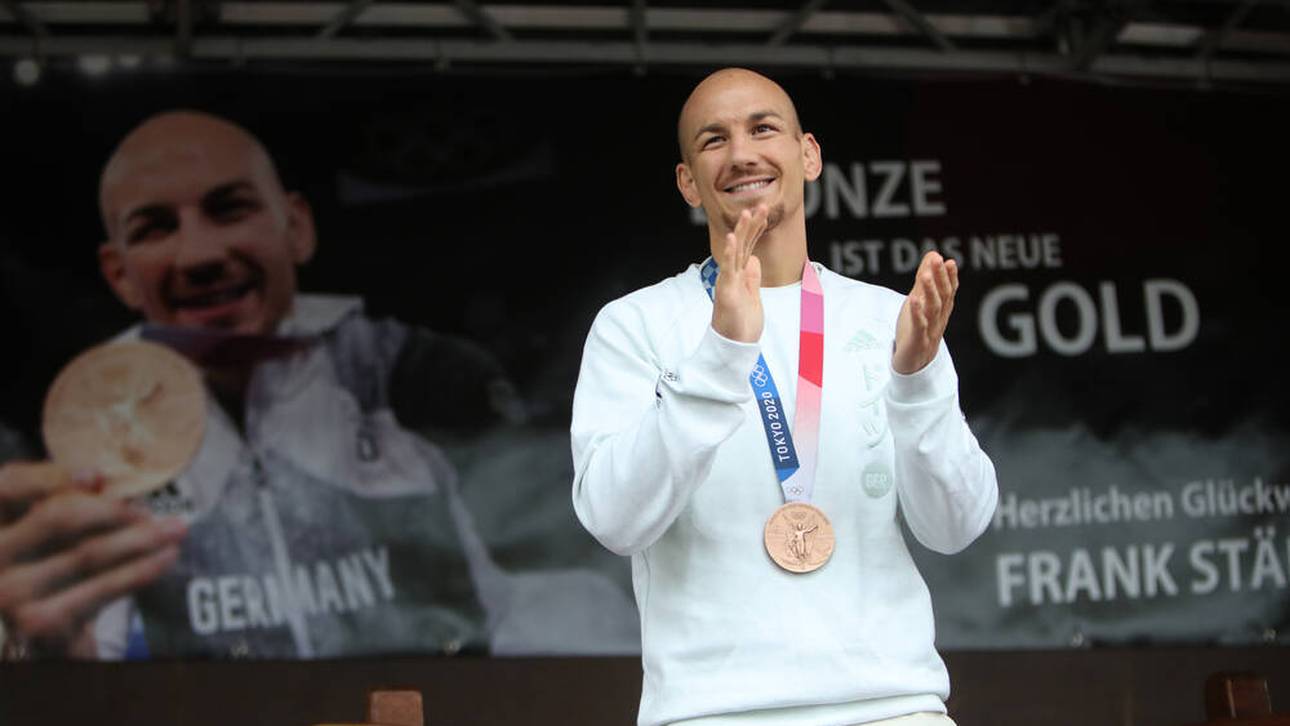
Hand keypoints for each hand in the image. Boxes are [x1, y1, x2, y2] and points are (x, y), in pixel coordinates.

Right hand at [0, 461, 185, 657]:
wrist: (51, 630)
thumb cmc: (53, 562)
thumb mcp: (52, 528)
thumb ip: (64, 498)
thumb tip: (96, 477)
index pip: (10, 484)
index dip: (52, 475)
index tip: (97, 475)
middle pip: (57, 517)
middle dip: (113, 509)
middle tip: (152, 508)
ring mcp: (9, 591)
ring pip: (88, 552)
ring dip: (140, 537)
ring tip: (176, 528)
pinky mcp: (38, 621)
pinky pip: (102, 588)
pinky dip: (141, 570)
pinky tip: (166, 557)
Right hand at [710, 205, 768, 342]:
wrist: (734, 346)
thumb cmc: (742, 325)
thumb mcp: (752, 297)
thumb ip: (751, 278)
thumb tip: (754, 260)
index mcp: (740, 275)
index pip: (749, 247)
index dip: (756, 229)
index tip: (764, 212)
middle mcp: (732, 274)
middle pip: (743, 244)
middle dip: (752, 224)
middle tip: (762, 205)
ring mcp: (728, 281)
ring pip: (736, 252)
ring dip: (741, 232)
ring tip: (747, 213)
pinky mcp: (726, 291)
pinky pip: (728, 269)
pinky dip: (729, 252)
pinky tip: (731, 237)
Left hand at [893, 251, 957, 374]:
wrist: (913, 367)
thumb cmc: (917, 331)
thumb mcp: (919, 302)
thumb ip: (925, 279)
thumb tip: (933, 254)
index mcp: (941, 311)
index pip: (949, 292)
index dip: (950, 277)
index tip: (949, 262)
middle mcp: (938, 320)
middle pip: (942, 297)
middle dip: (940, 278)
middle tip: (937, 260)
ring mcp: (929, 332)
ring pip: (931, 310)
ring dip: (929, 291)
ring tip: (925, 275)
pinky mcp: (917, 342)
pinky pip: (918, 327)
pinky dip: (917, 313)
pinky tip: (913, 300)